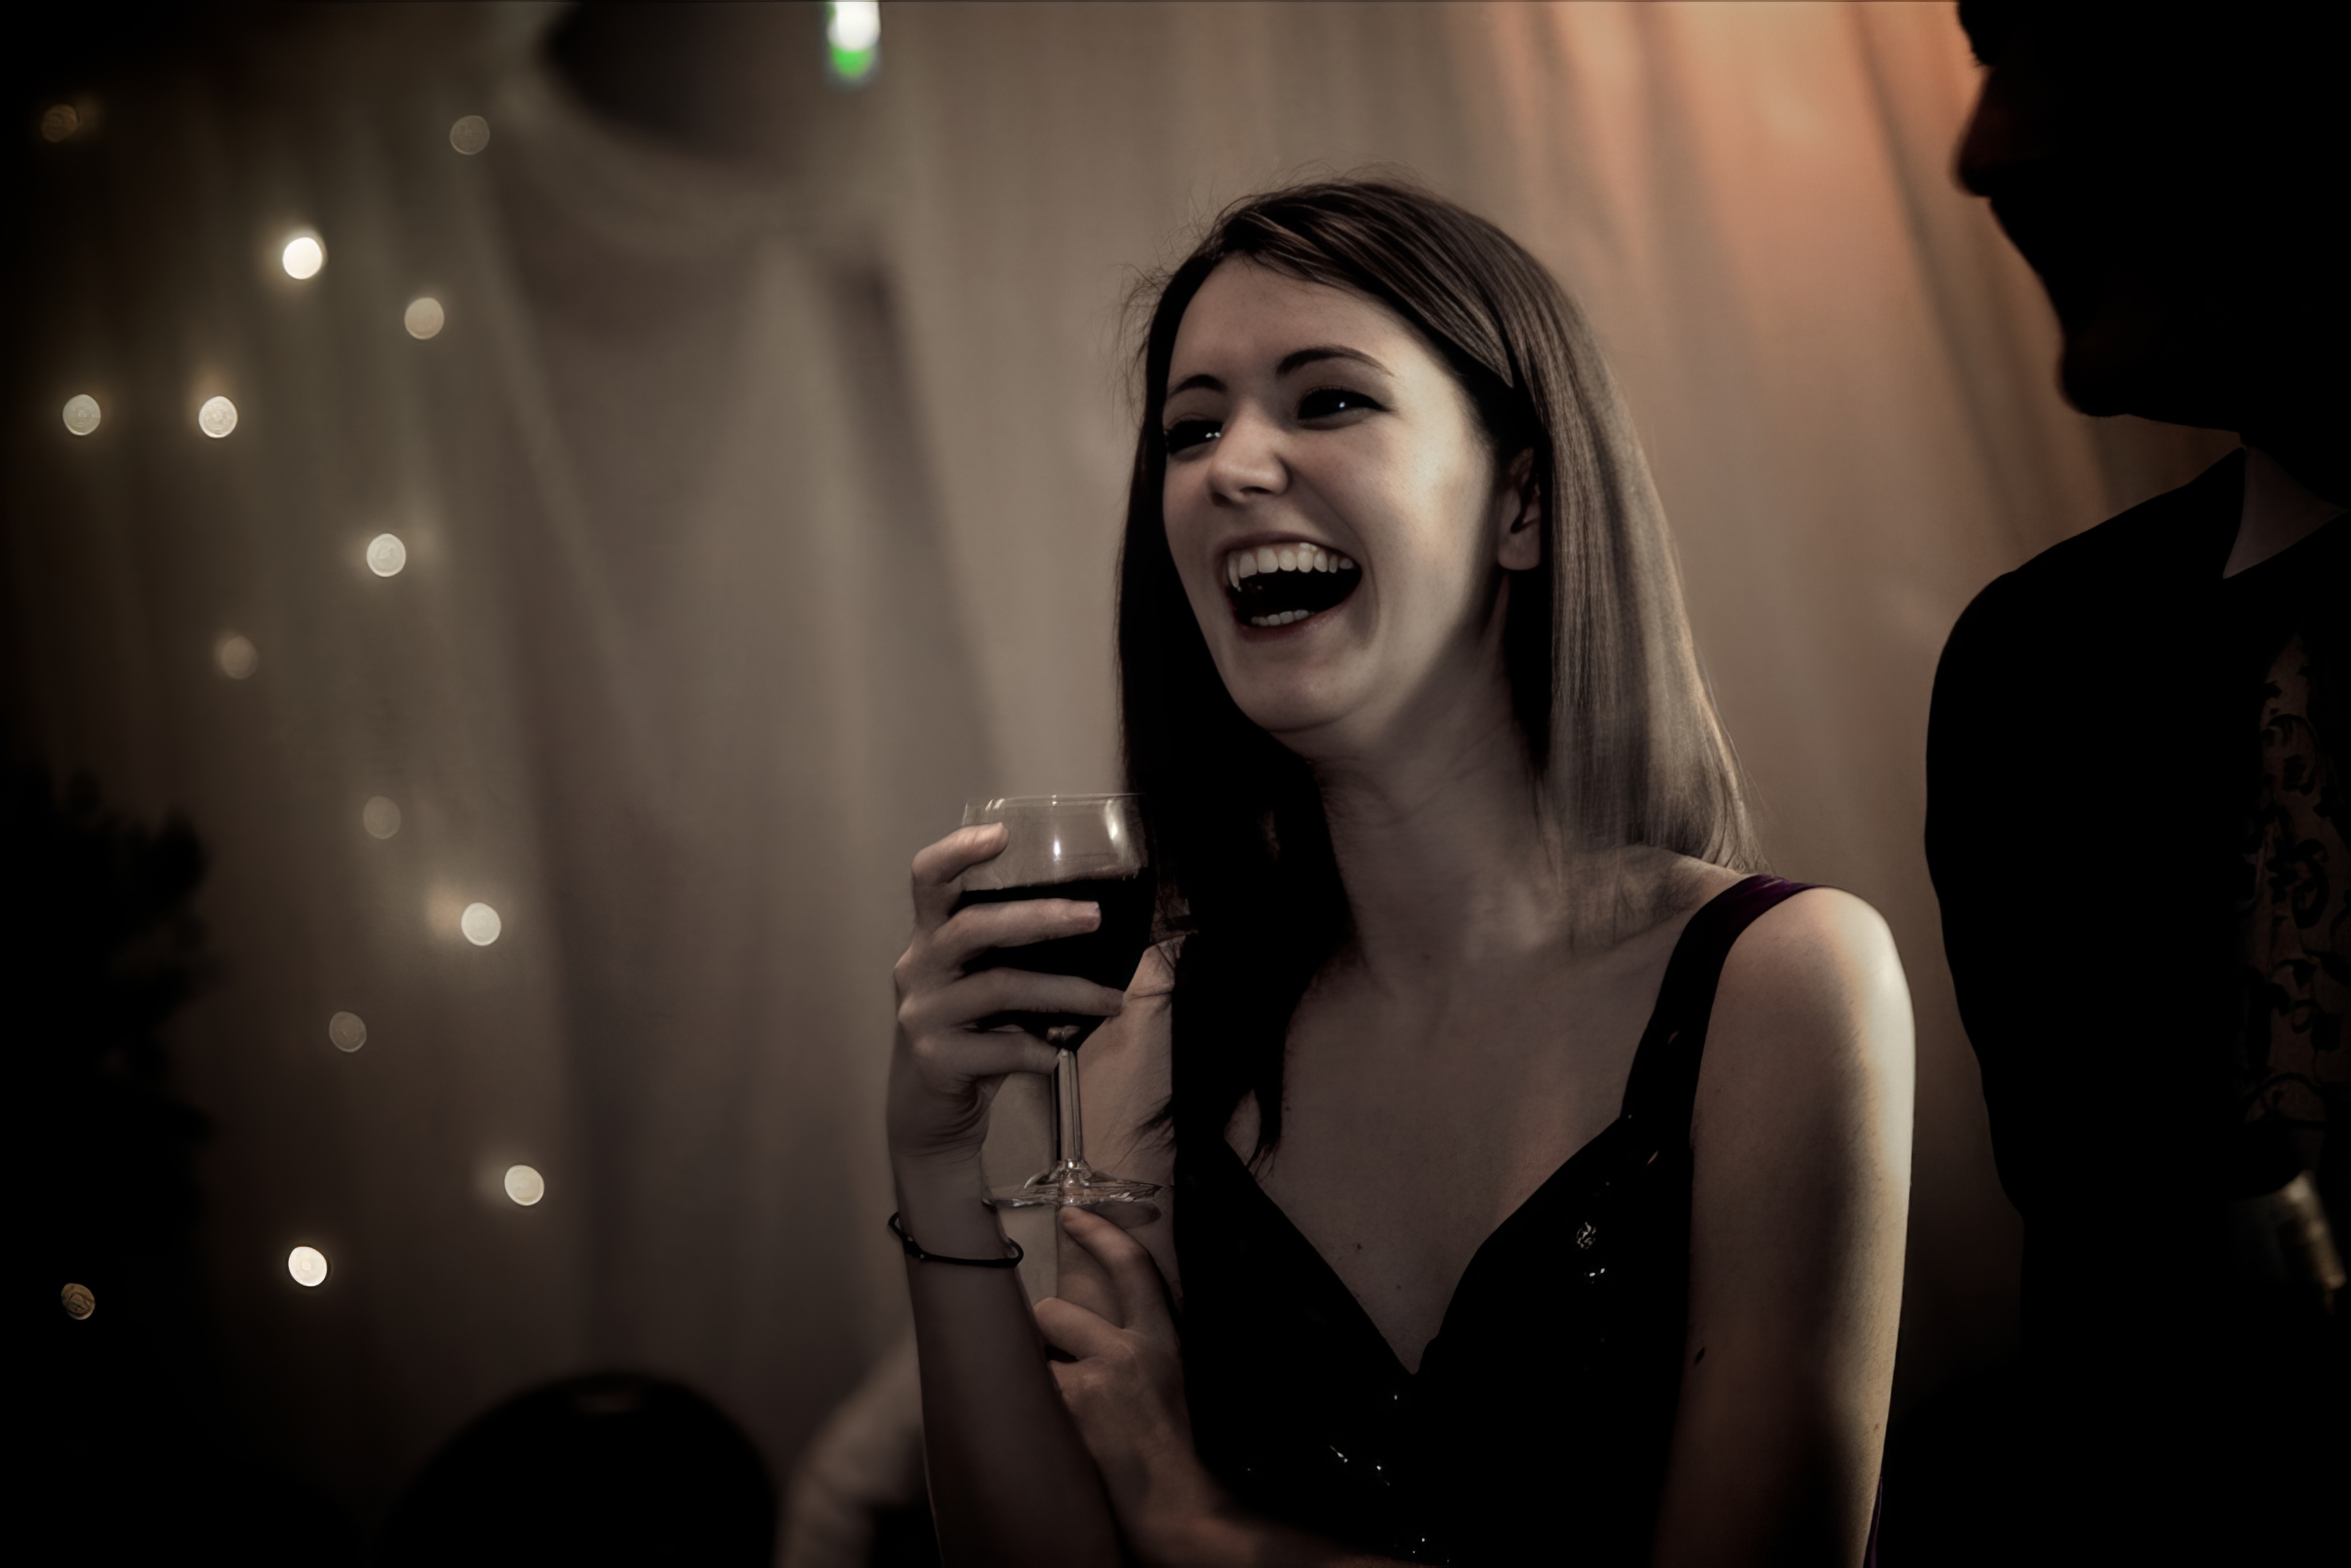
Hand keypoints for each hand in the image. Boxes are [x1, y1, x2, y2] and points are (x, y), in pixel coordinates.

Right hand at [888, 823, 1128, 1165]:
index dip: (958, 852)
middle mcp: (918, 968)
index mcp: (930, 939)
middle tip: (1093, 916)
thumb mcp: (983, 987)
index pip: (928, 880)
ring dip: (1065, 991)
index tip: (1001, 835)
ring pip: (999, 987)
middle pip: (972, 927)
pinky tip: (1062, 1054)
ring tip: (1112, 1000)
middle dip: (1038, 918)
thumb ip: (1013, 957)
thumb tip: (1093, 931)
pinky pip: (1001, 1048)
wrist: (929, 1114)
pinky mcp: (935, 1058)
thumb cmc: (971, 1037)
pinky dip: (1040, 1049)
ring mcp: (922, 1014)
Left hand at [1038, 1208, 1230, 1564]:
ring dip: (1036, 1370)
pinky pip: (1031, 1385)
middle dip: (1041, 1335)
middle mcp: (1133, 1348)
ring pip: (1036, 1345)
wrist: (1174, 1503)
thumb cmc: (1170, 1448)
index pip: (1133, 1267)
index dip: (1101, 1233)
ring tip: (1062, 1404)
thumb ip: (1137, 1345)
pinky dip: (1034, 1404)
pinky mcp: (1075, 1403)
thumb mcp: (1167, 1379)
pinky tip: (1057, 1428)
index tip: (1072, 1213)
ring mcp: (1102, 1375)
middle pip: (1057, 1306)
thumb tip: (1089, 1323)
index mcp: (1163, 1339)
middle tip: (1055, 1365)